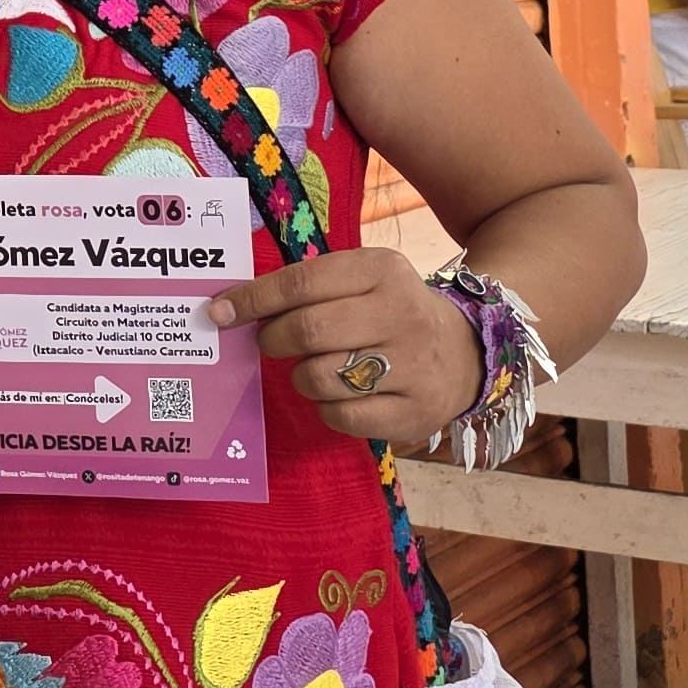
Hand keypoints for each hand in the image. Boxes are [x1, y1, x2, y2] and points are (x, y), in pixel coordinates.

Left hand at [206, 247, 481, 445]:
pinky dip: (327, 409)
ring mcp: (414, 366)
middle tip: (269, 343)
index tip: (219, 312)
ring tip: (313, 369)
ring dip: (302, 377)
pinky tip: (338, 396)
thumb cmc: (392, 311)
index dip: (253, 299)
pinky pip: (343, 417)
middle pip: (309, 330)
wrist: (468, 352)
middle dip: (274, 340)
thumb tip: (231, 307)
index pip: (302, 283)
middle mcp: (402, 313)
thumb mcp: (363, 280)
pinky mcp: (415, 411)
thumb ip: (308, 287)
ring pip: (322, 377)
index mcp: (383, 270)